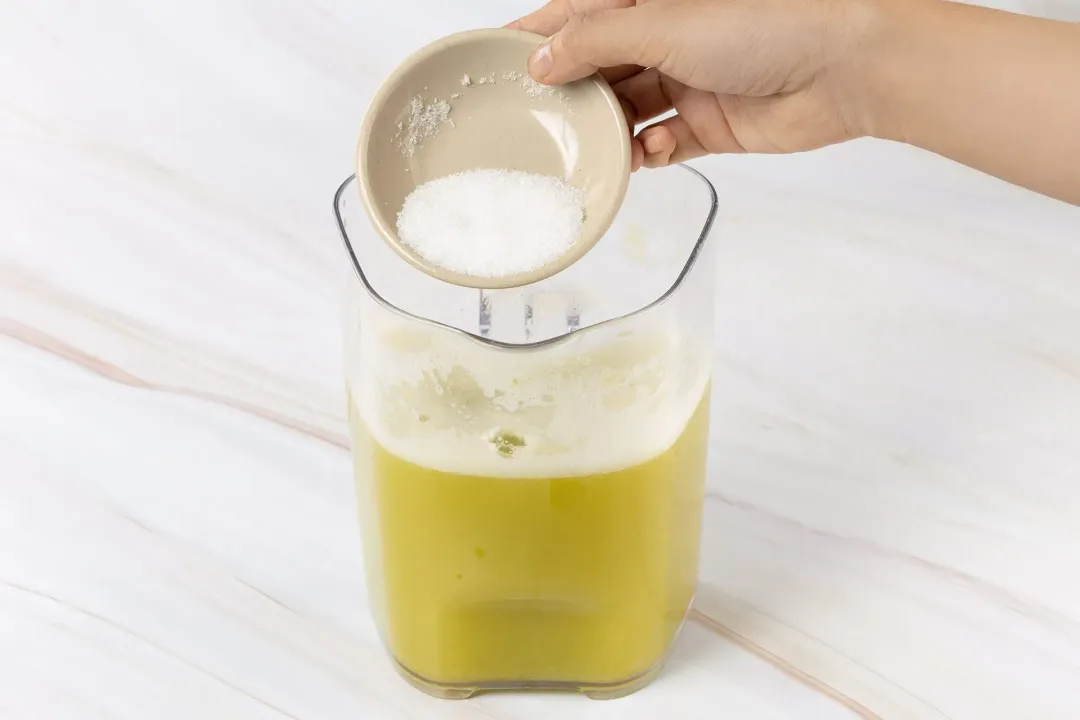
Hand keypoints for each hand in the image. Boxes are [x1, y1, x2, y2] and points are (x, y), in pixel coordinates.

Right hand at [509, 0, 880, 169]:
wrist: (848, 65)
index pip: (579, 12)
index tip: (495, 57)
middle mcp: (671, 32)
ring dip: (609, 129)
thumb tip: (543, 56)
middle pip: (600, 65)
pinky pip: (665, 143)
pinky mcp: (713, 122)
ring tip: (588, 143)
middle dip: (571, 90)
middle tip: (537, 115)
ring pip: (628, 110)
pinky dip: (650, 153)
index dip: (537, 33)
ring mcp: (692, 78)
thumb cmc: (771, 19)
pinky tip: (646, 154)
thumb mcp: (663, 20)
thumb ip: (596, 39)